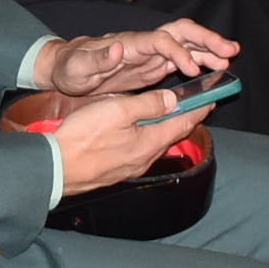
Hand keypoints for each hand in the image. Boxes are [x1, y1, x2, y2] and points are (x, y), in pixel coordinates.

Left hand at [43, 22, 234, 96]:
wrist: (67, 67)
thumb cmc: (72, 67)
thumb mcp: (78, 67)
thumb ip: (97, 58)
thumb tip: (117, 48)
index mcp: (129, 43)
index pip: (160, 40)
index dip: (178, 52)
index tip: (192, 69)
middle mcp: (144, 43)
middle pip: (180, 32)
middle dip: (206, 38)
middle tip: (230, 50)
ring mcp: (151, 52)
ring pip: (186, 42)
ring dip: (208, 47)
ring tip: (230, 56)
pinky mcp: (153, 64)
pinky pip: (182, 57)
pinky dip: (200, 60)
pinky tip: (215, 67)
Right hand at [49, 87, 209, 193]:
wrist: (57, 167)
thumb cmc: (84, 137)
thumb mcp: (117, 111)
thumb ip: (147, 105)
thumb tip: (171, 100)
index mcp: (149, 142)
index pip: (182, 123)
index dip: (197, 109)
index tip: (211, 99)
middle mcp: (145, 158)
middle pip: (171, 134)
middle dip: (185, 118)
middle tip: (196, 104)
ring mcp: (132, 166)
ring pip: (156, 142)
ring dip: (167, 127)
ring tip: (171, 114)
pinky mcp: (118, 168)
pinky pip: (141, 149)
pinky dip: (149, 135)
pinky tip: (141, 130)